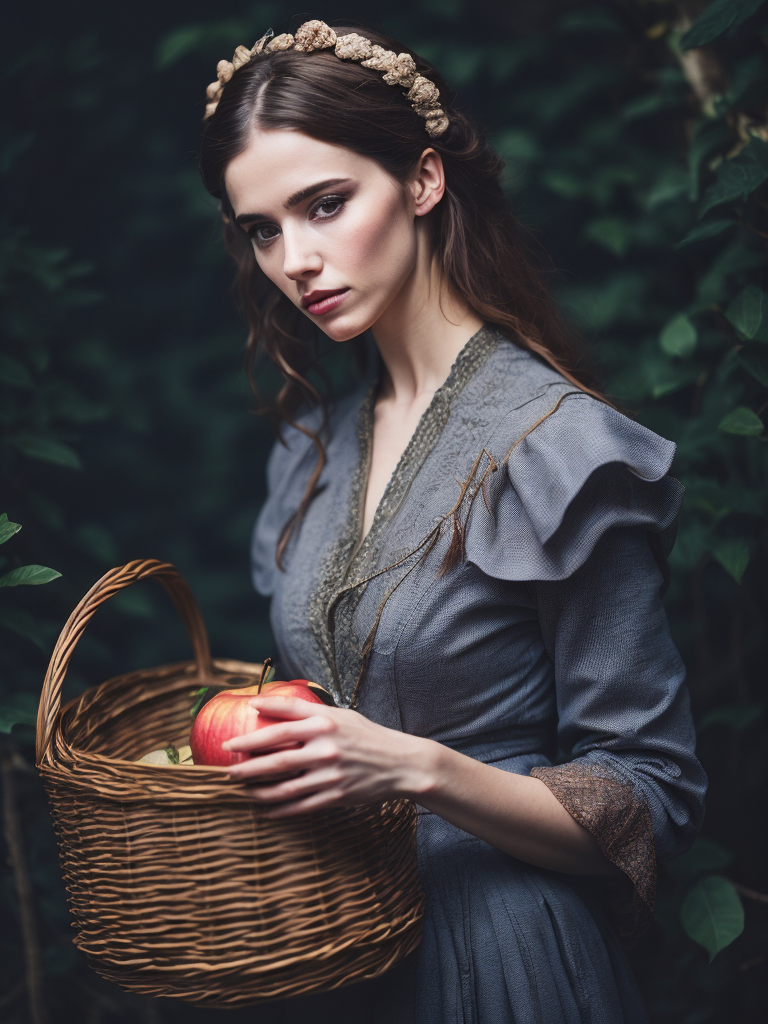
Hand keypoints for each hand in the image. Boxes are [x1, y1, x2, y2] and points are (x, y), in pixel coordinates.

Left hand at [223, 696, 433, 816]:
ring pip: (285, 788)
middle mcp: (326, 748)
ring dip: (258, 792)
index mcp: (325, 724)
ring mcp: (331, 775)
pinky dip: (279, 810)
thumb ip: (305, 712)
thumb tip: (265, 706)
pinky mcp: (336, 796)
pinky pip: (300, 806)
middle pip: (276, 760)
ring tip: (241, 791)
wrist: (400, 763)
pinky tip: (264, 810)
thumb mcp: (339, 715)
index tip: (231, 742)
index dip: (253, 735)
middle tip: (226, 771)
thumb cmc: (366, 735)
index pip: (281, 727)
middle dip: (247, 767)